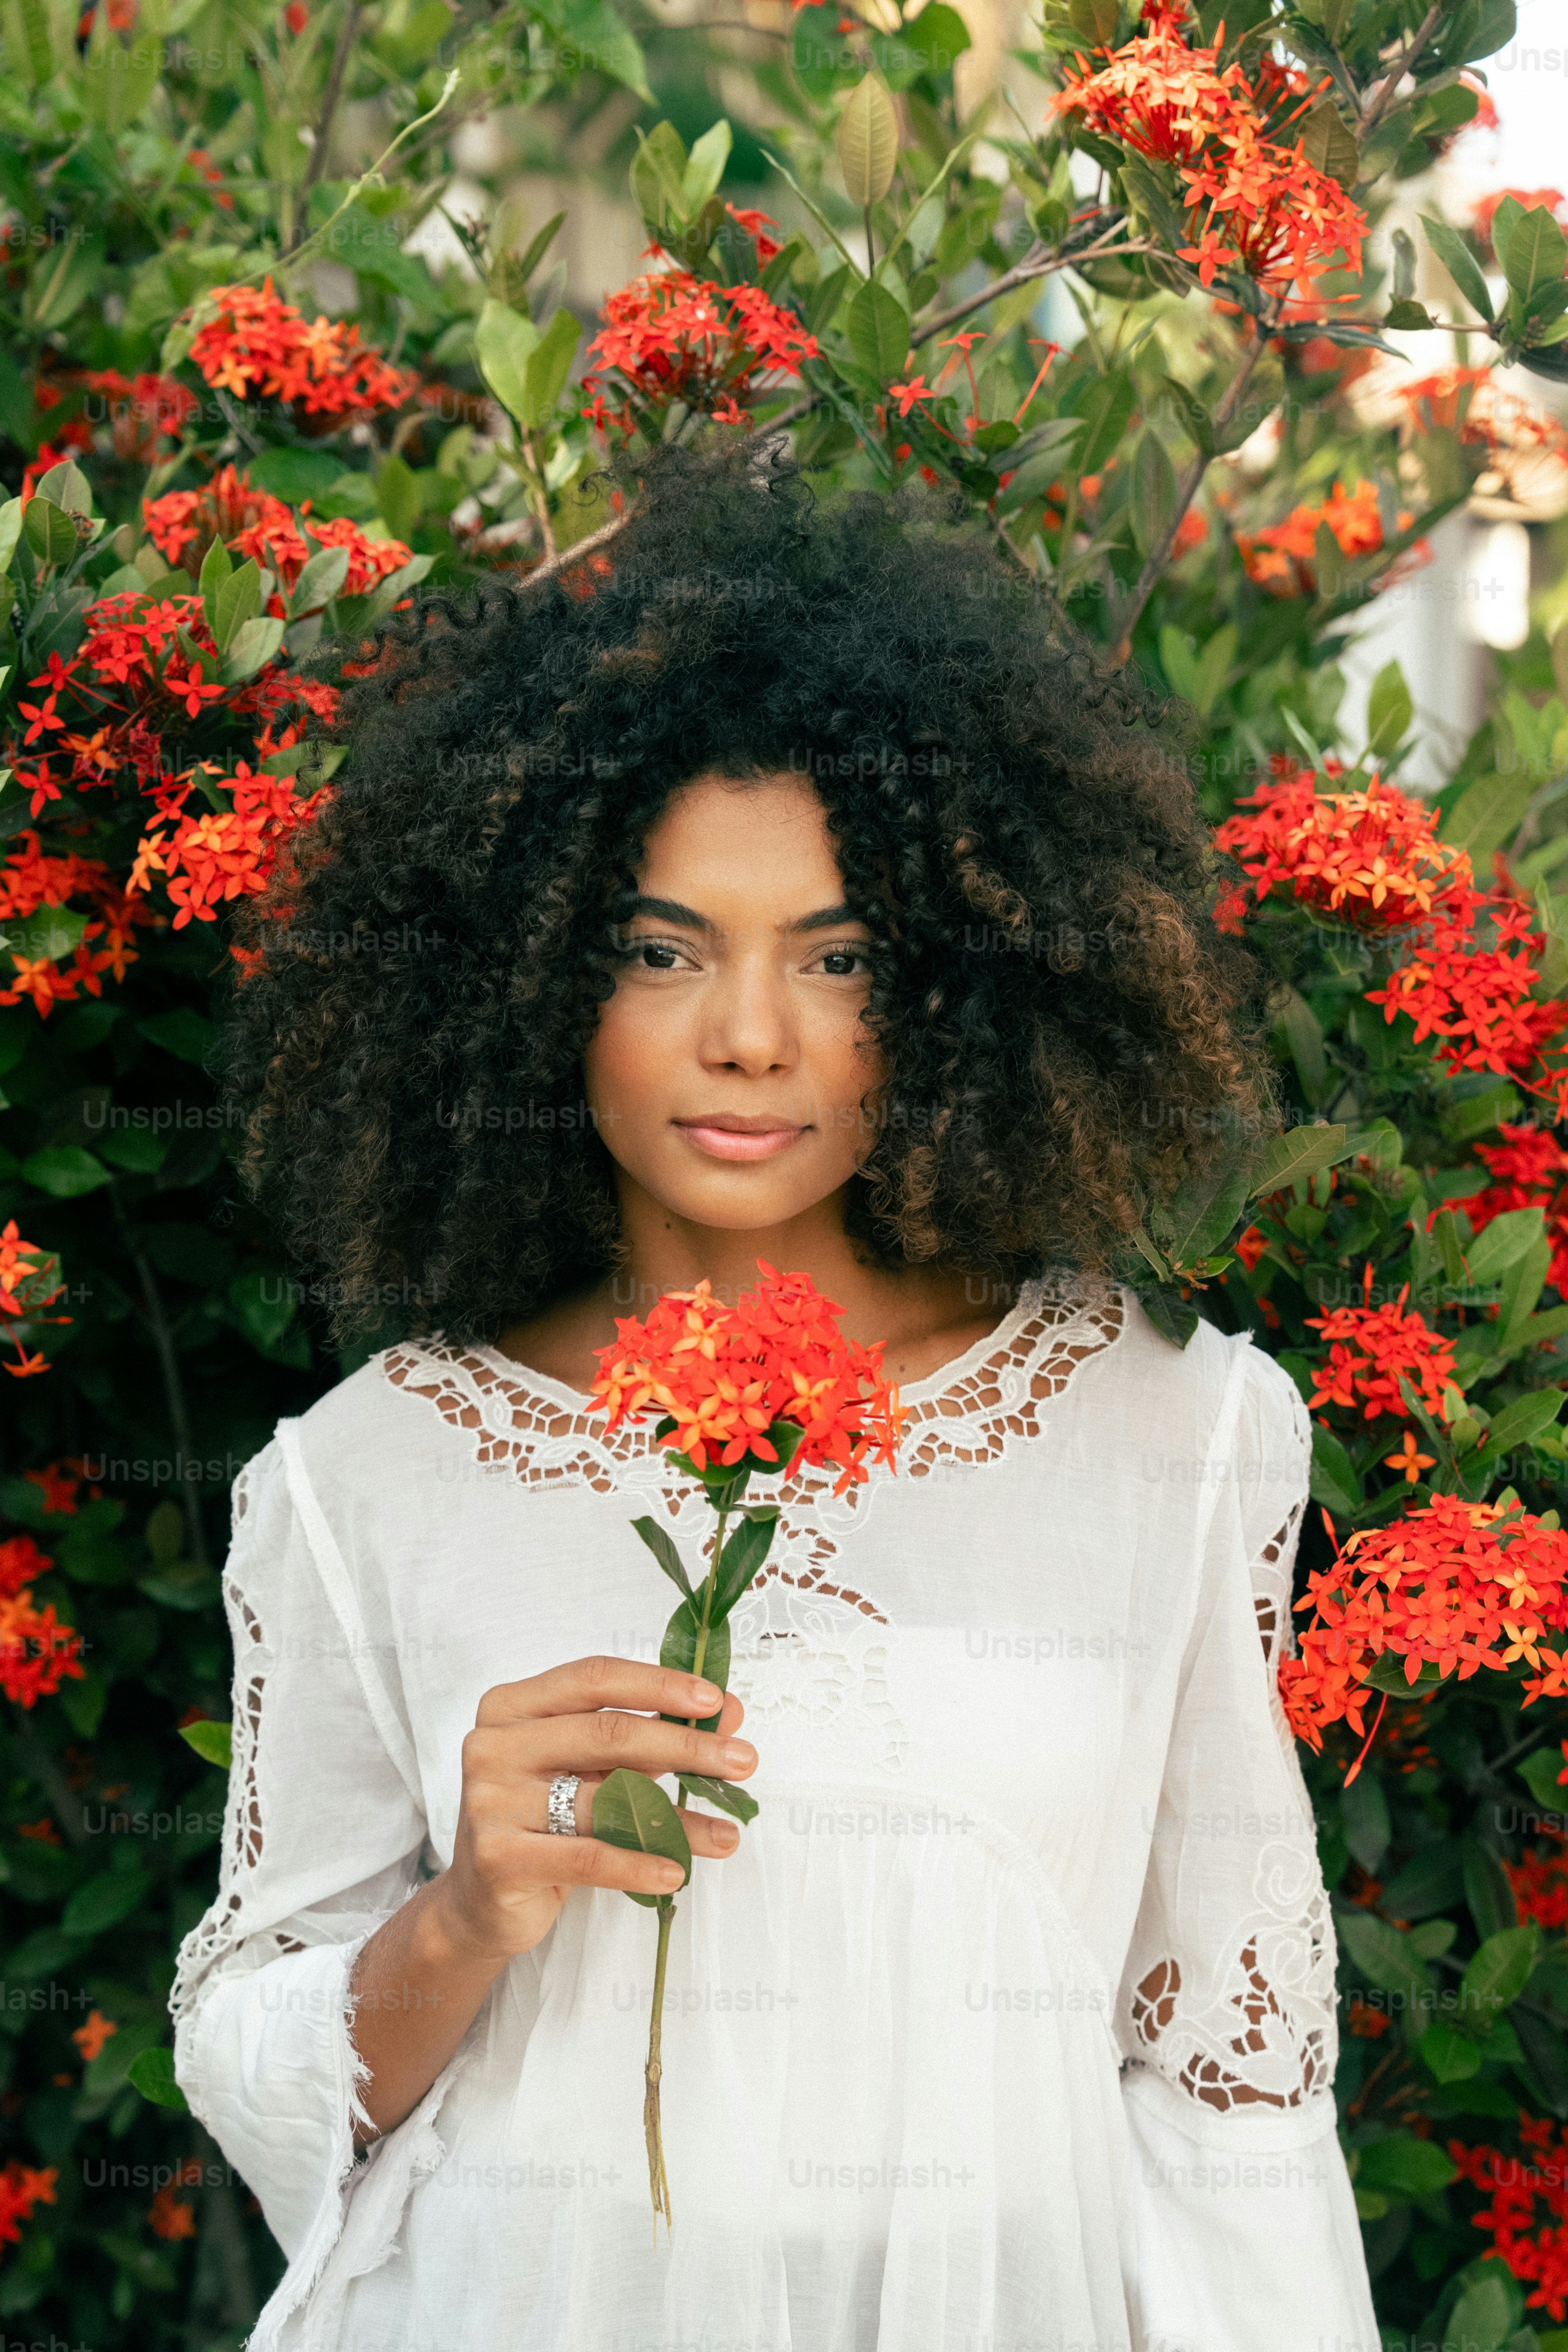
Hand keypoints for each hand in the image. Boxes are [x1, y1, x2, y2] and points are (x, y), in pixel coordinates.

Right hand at [438, 1654, 755, 1964]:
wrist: (480, 1901)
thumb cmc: (540, 1820)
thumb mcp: (589, 1768)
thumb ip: (650, 1734)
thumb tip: (728, 1713)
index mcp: (512, 1705)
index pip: (595, 1678)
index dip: (659, 1684)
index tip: (715, 1700)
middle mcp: (494, 1744)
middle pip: (608, 1733)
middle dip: (686, 1745)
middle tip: (742, 1761)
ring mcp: (490, 1800)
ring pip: (605, 1800)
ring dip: (678, 1817)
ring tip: (727, 1834)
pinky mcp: (498, 1857)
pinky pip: (586, 1856)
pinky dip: (637, 1863)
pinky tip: (676, 1870)